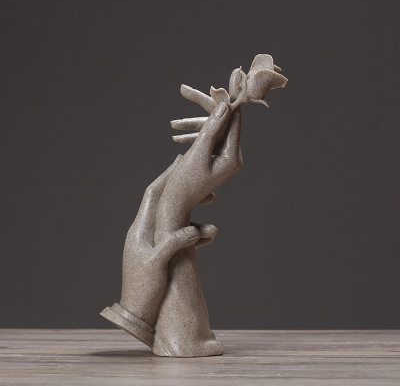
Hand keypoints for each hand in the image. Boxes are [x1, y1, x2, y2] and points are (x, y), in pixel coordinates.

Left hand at [101, 157, 216, 346]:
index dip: (167, 177)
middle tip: (205, 187)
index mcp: (141, 228)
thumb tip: (194, 230)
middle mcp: (148, 231)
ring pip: (179, 223)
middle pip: (168, 204)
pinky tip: (208, 238)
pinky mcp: (164, 253)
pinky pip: (181, 238)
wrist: (137, 312)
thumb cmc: (141, 289)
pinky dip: (195, 236)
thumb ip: (173, 244)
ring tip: (214, 227)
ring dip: (196, 221)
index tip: (180, 163)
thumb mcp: (156, 265)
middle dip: (186, 194)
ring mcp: (156, 242)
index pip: (153, 194)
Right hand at [155, 100, 242, 232]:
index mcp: (233, 157)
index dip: (226, 99)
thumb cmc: (184, 183)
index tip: (222, 80)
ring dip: (193, 125)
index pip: (234, 120)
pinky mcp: (214, 158)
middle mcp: (232, 156)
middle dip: (203, 108)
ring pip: (211, 130)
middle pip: (222, 122)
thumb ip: (211, 128)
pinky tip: (177, 136)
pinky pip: (206, 140)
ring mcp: (223, 157)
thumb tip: (224, 105)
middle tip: (184, 89)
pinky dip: (193, 136)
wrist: (175, 205)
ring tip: (174, 124)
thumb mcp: (197, 153)